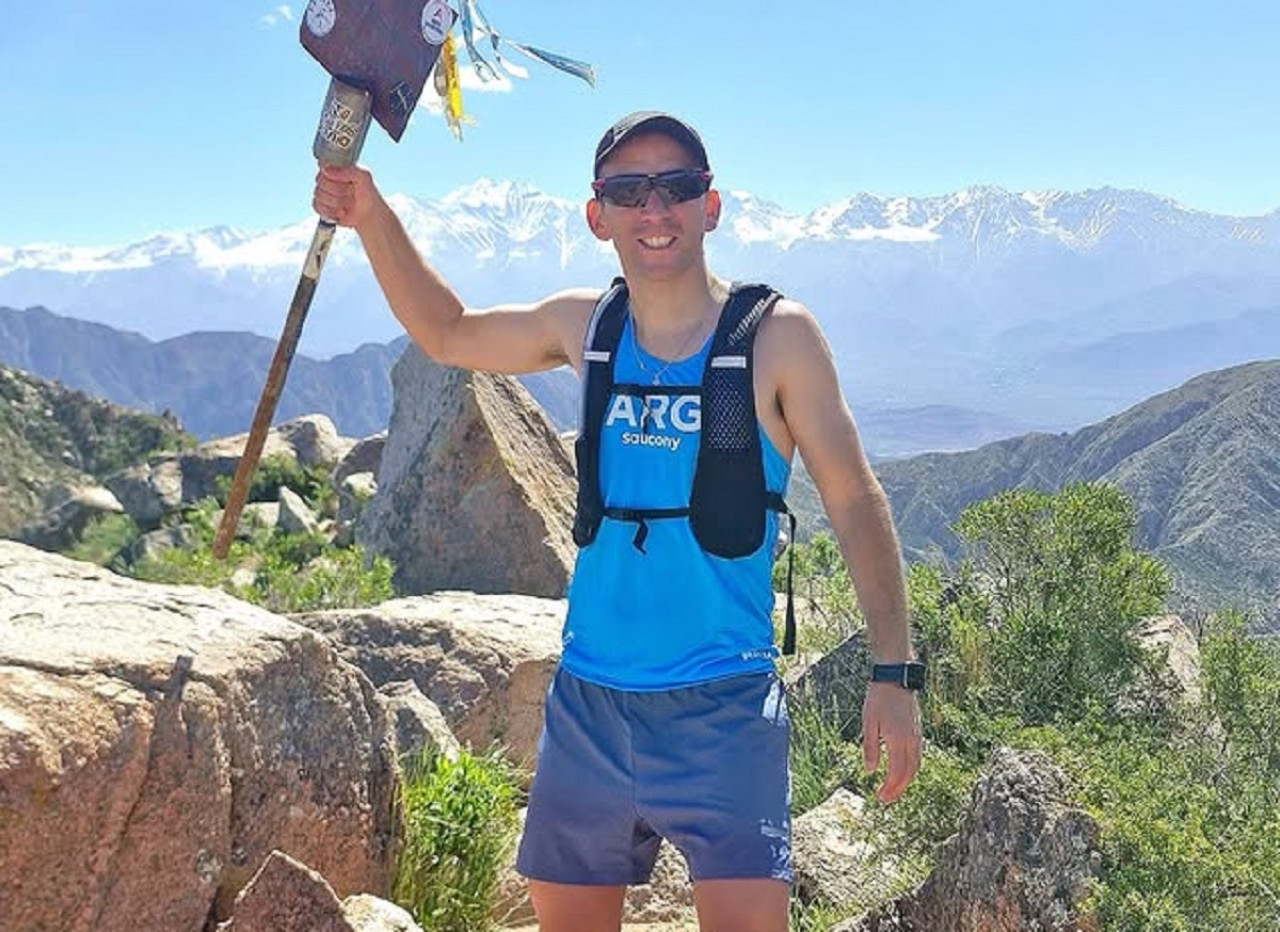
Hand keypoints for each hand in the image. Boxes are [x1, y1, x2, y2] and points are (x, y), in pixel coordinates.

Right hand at [312, 163, 382, 230]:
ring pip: (318, 194)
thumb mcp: (364, 177)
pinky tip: (341, 212)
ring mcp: (324, 192)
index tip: (347, 182)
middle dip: (339, 191)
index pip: (324, 167)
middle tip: (351, 194)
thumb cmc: (368, 194)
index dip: (335, 176)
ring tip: (348, 204)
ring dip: (336, 202)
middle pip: (321, 182)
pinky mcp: (321, 206)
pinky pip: (316, 206)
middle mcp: (328, 179)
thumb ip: (348, 170)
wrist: (369, 216)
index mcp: (337, 168)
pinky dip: (330, 211)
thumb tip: (326, 169)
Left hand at [861, 682, 922, 802]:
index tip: (880, 798)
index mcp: (898, 739)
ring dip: (906, 780)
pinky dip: (911, 768)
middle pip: (909, 773)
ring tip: (893, 788)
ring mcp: (917, 735)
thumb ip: (870, 747)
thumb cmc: (878, 697)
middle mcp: (911, 740)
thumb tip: (870, 771)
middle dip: (898, 788)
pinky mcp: (918, 730)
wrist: (895, 677)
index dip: (890, 788)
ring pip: (916, 765)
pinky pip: (918, 755)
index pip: (897, 772)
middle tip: (885, 798)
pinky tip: (902, 770)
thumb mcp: (868, 722)